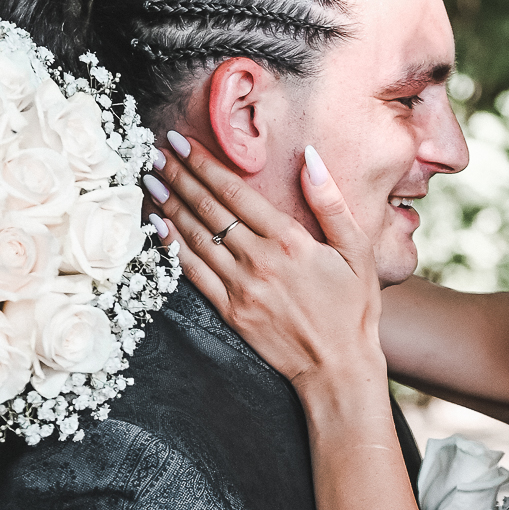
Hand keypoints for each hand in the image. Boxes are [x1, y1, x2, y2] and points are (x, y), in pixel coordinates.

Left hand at [150, 136, 383, 403]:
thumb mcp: (358, 251)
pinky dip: (173, 248)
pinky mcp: (230, 311)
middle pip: (209, 209)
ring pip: (196, 237)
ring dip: (170, 205)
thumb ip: (331, 203)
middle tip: (156, 153)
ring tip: (151, 181)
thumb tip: (309, 157)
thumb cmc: (354, 308)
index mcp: (289, 240)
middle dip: (179, 176)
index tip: (182, 142)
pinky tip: (158, 227)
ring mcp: (241, 287)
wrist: (338, 367)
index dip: (204, 164)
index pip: (235, 192)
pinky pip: (194, 273)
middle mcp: (259, 260)